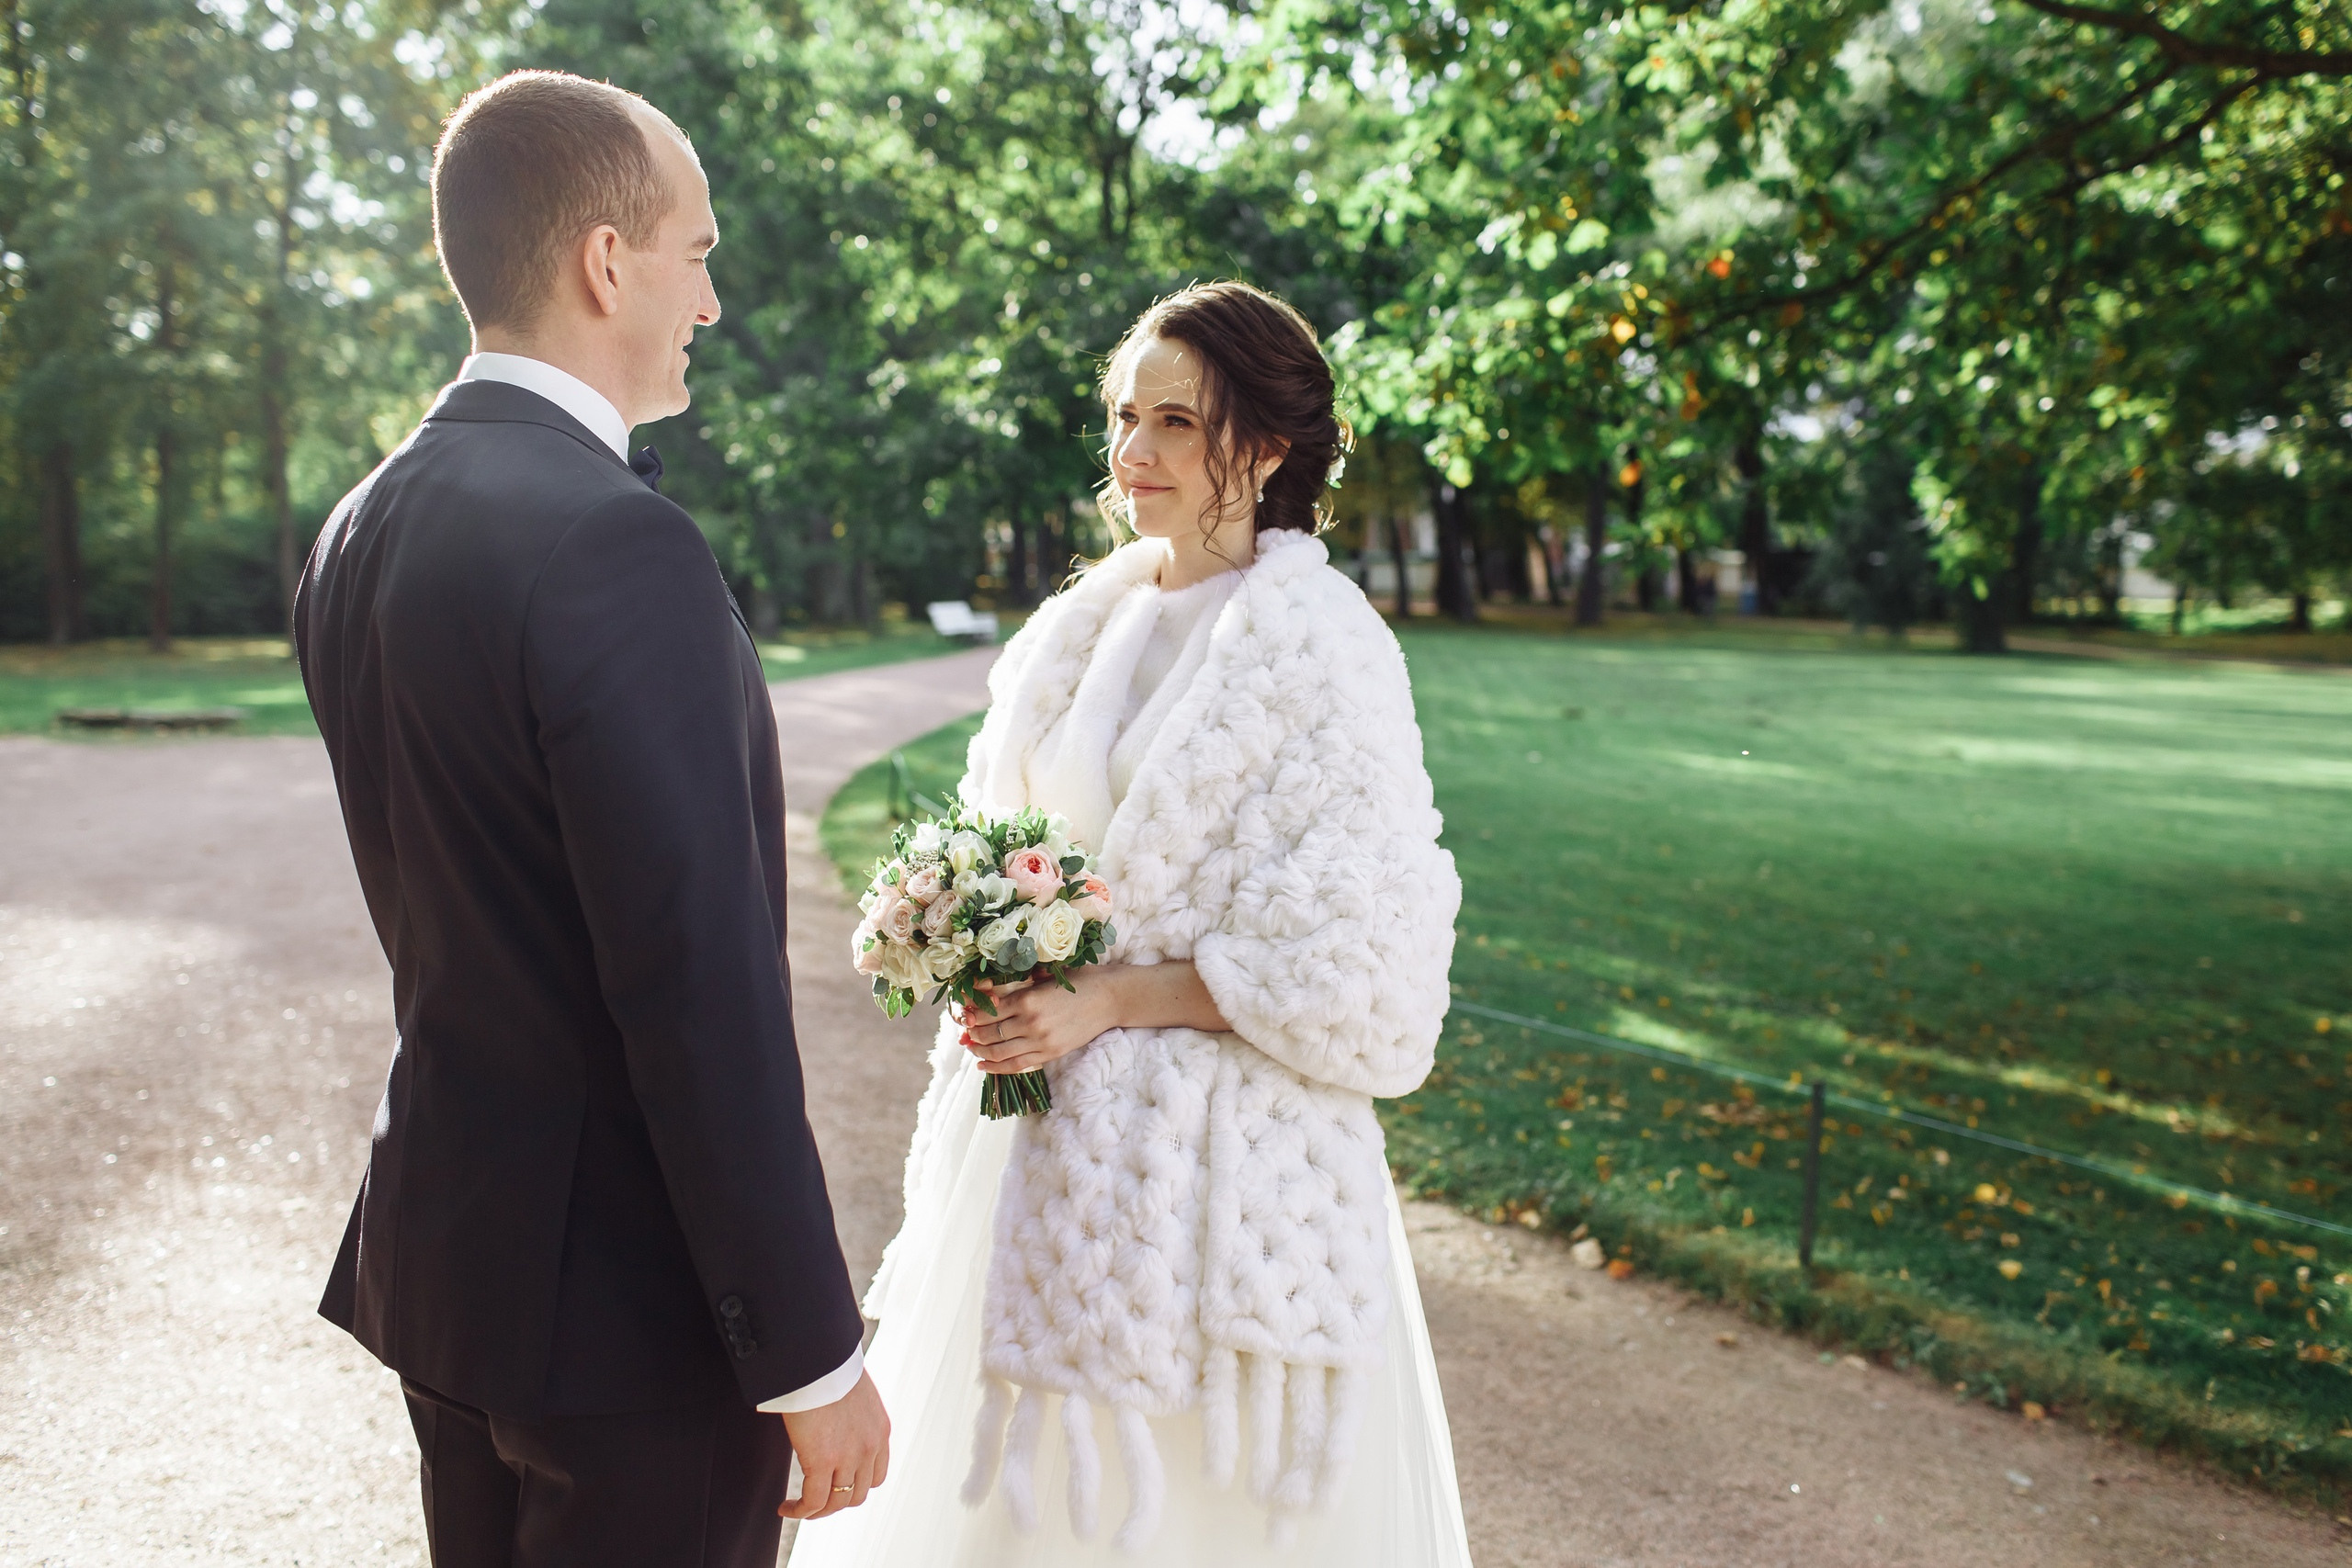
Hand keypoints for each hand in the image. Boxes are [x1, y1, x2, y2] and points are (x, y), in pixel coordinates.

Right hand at [778, 1370, 889, 1520]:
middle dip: (835, 1501)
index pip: (876, 1474)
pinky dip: (799, 1510)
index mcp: (880, 1430)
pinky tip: (785, 1508)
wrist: (819, 1358)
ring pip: (836, 1501)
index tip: (835, 1486)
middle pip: (857, 1493)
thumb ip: (852, 1413)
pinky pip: (813, 1501)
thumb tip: (835, 1418)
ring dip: (817, 1510)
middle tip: (813, 1500)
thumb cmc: (828, 1368)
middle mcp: (871, 1447)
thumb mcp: (854, 1392)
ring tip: (798, 1507)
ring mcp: (850, 1456)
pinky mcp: (824, 1461)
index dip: (855, 1486)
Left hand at [958, 974, 1115, 1075]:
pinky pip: (1017, 1065)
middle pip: (988, 1034)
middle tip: (964, 1032)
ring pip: (999, 1052)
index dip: (970, 1015)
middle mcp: (1030, 1023)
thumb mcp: (1043, 977)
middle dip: (971, 1034)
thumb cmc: (1077, 981)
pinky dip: (997, 1067)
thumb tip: (984, 993)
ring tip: (971, 1048)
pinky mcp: (1050, 1053)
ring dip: (980, 1051)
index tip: (964, 1014)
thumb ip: (1015, 986)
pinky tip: (984, 1064)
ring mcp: (1040, 1041)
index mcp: (1026, 999)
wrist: (1109, 998)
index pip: (986, 1013)